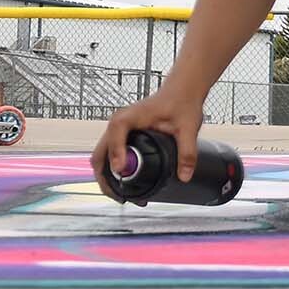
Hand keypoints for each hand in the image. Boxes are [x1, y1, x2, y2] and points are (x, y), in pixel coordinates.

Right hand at [90, 88, 205, 203]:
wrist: (181, 91)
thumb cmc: (181, 102)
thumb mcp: (188, 127)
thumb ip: (187, 151)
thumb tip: (184, 175)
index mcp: (130, 117)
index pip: (116, 134)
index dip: (116, 154)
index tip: (122, 171)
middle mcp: (118, 122)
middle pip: (100, 153)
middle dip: (105, 177)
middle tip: (120, 197)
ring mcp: (118, 129)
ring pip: (101, 156)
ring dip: (107, 176)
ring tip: (122, 195)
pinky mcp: (121, 134)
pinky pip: (109, 154)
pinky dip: (111, 170)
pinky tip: (124, 182)